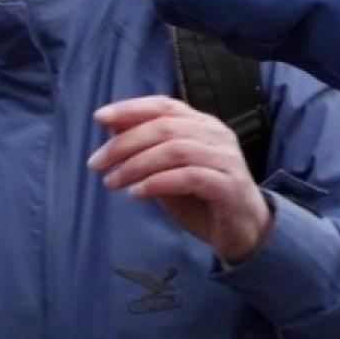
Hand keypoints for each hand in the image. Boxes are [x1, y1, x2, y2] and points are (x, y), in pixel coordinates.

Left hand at [89, 96, 273, 262]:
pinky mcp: (229, 186)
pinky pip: (190, 177)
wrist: (243, 233)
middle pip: (165, 127)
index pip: (164, 105)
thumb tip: (111, 127)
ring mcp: (226, 159)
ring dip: (137, 165)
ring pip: (175, 150)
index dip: (131, 108)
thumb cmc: (201, 199)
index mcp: (202, 124)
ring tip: (112, 182)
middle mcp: (216, 135)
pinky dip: (158, 182)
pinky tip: (136, 193)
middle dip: (124, 143)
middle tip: (96, 163)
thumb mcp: (165, 171)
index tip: (99, 118)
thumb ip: (145, 150)